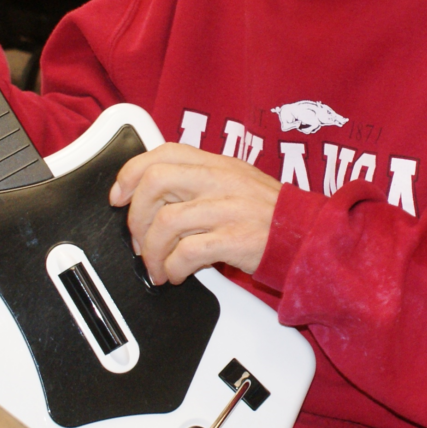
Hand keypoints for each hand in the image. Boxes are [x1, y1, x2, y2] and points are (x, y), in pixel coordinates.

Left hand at [109, 143, 280, 284]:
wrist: (308, 235)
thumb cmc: (270, 214)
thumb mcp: (234, 181)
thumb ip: (197, 180)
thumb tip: (152, 195)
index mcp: (216, 163)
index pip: (162, 153)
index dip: (131, 173)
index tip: (118, 196)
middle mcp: (218, 180)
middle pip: (155, 183)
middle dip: (136, 217)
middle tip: (138, 240)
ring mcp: (226, 208)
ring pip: (166, 222)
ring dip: (151, 252)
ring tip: (157, 267)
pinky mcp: (235, 239)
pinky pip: (187, 252)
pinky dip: (173, 268)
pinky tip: (177, 274)